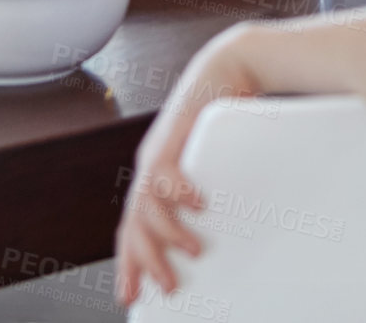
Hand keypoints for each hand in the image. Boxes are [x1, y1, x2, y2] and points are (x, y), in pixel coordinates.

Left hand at [114, 33, 257, 306]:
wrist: (229, 68)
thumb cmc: (226, 120)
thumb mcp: (217, 169)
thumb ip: (211, 197)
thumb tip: (233, 237)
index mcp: (157, 180)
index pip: (134, 229)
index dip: (131, 263)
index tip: (132, 296)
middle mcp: (151, 168)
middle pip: (134, 223)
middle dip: (146, 260)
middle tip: (167, 286)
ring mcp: (159, 150)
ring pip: (147, 202)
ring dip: (168, 231)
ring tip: (193, 250)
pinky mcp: (173, 132)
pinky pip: (166, 168)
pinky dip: (178, 190)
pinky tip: (195, 204)